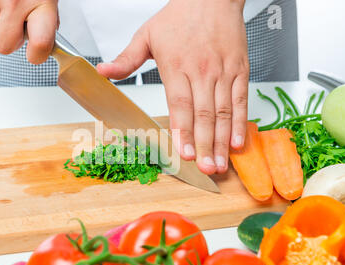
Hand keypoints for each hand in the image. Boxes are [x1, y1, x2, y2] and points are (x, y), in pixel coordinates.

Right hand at [0, 0, 58, 63]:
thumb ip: (47, 19)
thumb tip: (44, 41)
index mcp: (41, 3)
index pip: (40, 45)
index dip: (37, 55)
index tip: (36, 54)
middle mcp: (14, 2)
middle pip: (4, 46)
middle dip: (10, 41)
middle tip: (18, 27)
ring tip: (8, 6)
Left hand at [97, 0, 248, 174]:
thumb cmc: (180, 16)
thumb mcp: (146, 35)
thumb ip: (126, 59)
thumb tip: (103, 71)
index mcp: (177, 66)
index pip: (180, 104)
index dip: (183, 131)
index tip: (184, 153)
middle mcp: (202, 72)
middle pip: (204, 114)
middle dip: (204, 145)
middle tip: (206, 169)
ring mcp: (223, 72)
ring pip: (224, 112)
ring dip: (222, 141)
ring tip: (220, 164)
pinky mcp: (239, 70)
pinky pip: (241, 100)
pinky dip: (240, 123)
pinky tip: (237, 142)